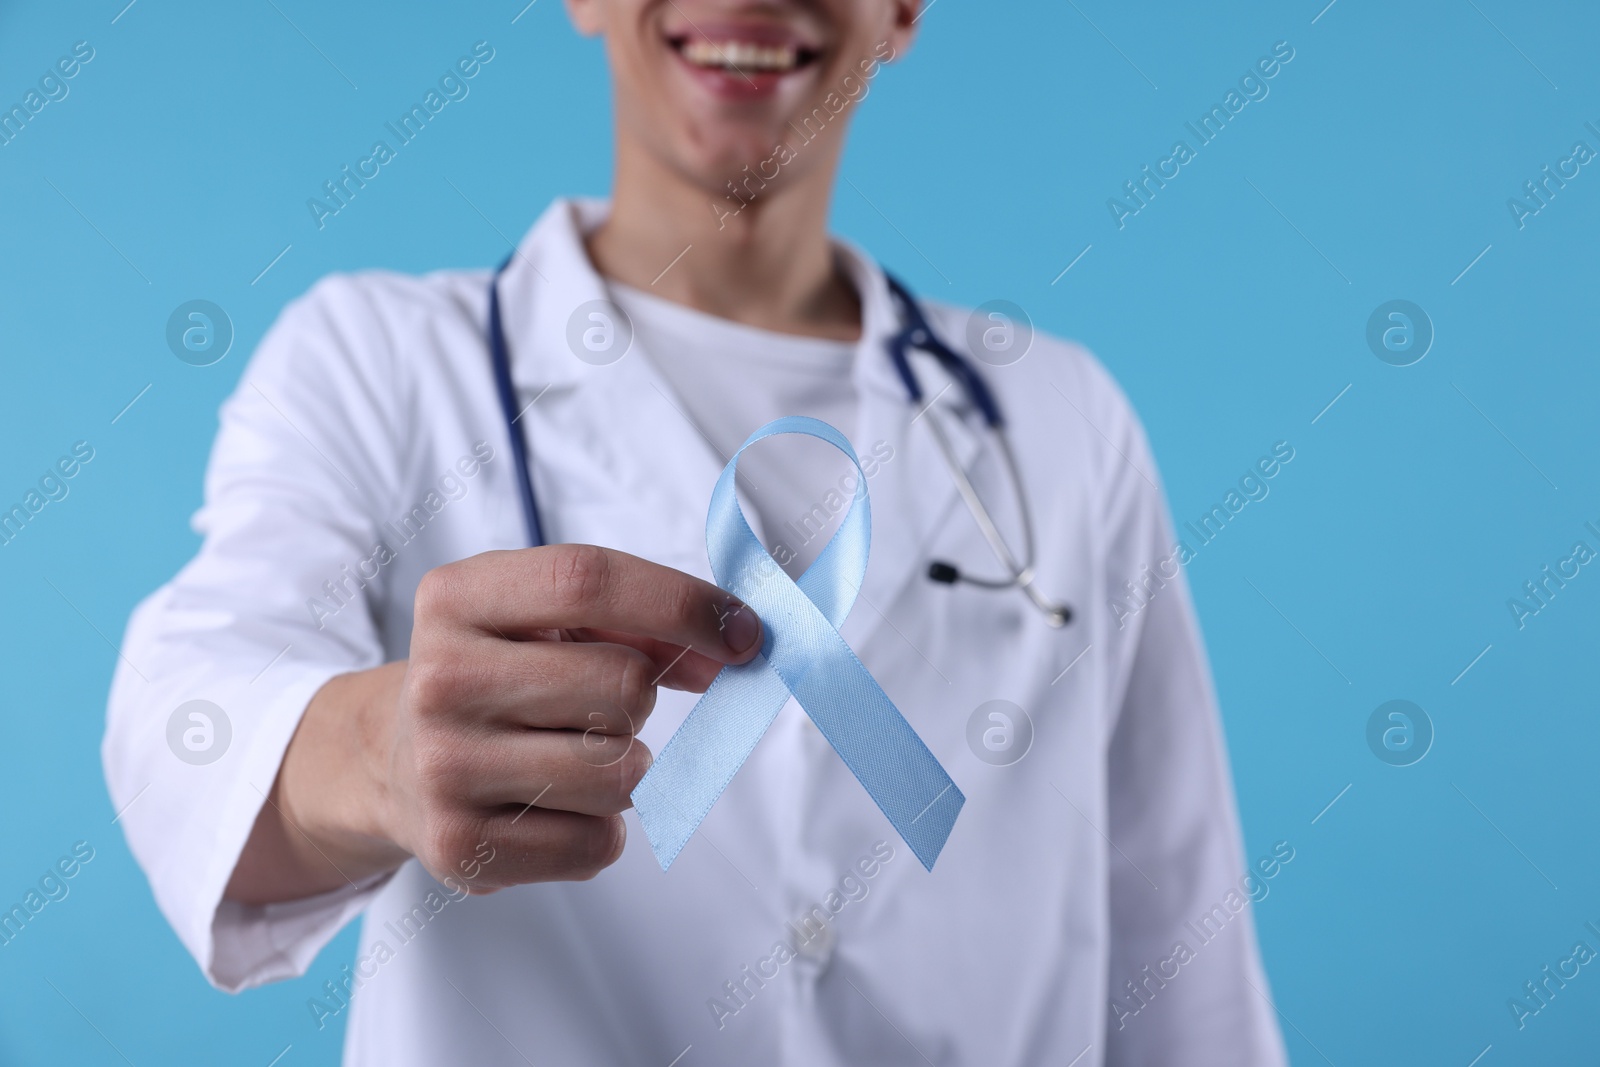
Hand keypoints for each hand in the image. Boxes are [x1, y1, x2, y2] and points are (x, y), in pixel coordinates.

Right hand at [225, 545, 761, 903]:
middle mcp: (439, 680)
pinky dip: (600, 828)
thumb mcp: (539, 619)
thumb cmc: (497, 673)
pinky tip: (552, 805)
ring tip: (569, 753)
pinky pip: (598, 842)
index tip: (746, 633)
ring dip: (626, 765)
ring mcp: (444, 769)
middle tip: (597, 703)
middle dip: (640, 697)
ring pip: (622, 771)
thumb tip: (738, 645)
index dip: (683, 603)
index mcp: (455, 597)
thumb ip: (635, 620)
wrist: (387, 759)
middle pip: (622, 685)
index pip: (588, 581)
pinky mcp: (460, 850)